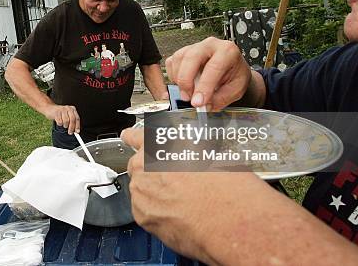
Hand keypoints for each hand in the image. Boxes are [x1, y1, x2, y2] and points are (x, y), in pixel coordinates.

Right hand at [43, 104, 79, 134]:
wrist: (49, 108)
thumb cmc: (60, 113)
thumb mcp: (67, 115)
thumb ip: (72, 122)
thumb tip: (76, 131)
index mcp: (72, 109)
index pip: (77, 118)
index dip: (77, 126)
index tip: (77, 132)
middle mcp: (68, 108)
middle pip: (72, 120)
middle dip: (71, 128)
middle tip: (70, 132)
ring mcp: (62, 110)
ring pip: (66, 121)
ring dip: (65, 125)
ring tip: (63, 124)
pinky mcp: (57, 113)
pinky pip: (60, 122)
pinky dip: (59, 124)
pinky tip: (58, 121)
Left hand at [121, 128, 263, 263]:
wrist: (229, 221)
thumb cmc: (224, 186)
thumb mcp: (209, 153)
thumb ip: (186, 150)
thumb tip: (188, 152)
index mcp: (158, 145)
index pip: (137, 136)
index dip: (134, 137)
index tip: (128, 137)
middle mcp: (143, 167)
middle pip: (139, 166)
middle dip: (153, 171)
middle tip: (177, 180)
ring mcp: (140, 194)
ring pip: (142, 190)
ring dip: (156, 192)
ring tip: (184, 200)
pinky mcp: (142, 218)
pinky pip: (145, 210)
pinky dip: (157, 211)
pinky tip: (179, 213)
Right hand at [165, 37, 250, 110]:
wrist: (231, 68)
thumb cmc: (234, 74)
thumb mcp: (236, 89)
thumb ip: (221, 98)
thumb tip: (205, 106)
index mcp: (227, 51)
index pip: (214, 67)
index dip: (204, 86)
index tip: (198, 102)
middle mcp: (210, 45)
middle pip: (192, 57)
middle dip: (186, 80)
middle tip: (188, 98)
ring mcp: (195, 47)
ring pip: (179, 59)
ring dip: (179, 80)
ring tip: (188, 92)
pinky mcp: (183, 52)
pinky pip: (171, 62)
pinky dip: (173, 76)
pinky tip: (183, 84)